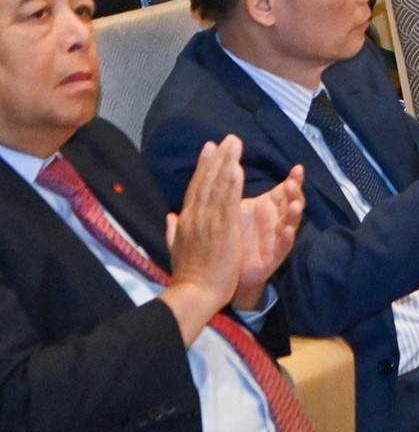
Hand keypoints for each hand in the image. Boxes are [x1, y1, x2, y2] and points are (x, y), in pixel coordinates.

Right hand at [159, 137, 247, 345]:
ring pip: (217, 187)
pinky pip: (227, 202)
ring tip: (234, 144)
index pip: (195, 188)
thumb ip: (173, 231)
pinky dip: (231, 184)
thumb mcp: (176, 249)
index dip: (203, 167)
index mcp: (186, 221)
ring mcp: (208, 222)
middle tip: (226, 138)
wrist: (194, 293)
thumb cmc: (189, 275)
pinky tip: (237, 169)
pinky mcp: (222, 229)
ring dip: (226, 163)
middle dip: (216, 158)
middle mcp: (195, 216)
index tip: (209, 148)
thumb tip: (170, 217)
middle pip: (206, 182)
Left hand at [232, 165, 304, 311]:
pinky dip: (286, 238)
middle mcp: (276, 220)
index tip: (298, 169)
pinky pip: (283, 246)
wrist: (223, 271)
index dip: (293, 180)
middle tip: (292, 184)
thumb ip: (234, 189)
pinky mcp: (274, 256)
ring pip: (290, 223)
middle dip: (294, 193)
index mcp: (268, 207)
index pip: (284, 190)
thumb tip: (229, 164)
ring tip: (294, 206)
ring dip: (294, 214)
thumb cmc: (231, 234)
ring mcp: (277, 237)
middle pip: (291, 203)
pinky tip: (287, 231)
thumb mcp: (233, 208)